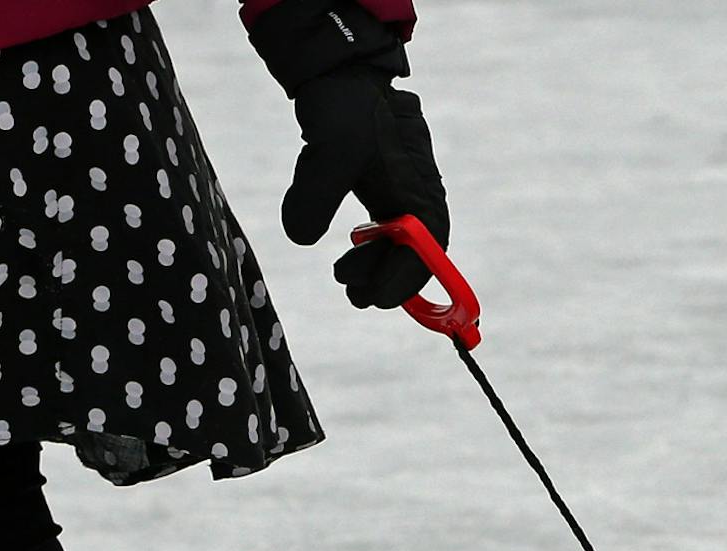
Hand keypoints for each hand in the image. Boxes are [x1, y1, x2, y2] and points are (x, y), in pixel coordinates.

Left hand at [280, 64, 449, 308]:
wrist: (342, 76)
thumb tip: (300, 237)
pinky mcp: (386, 190)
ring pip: (398, 247)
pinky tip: (348, 248)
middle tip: (350, 293)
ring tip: (342, 274)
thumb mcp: (328, 152)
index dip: (401, 282)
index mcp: (422, 194)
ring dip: (375, 266)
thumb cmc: (345, 111)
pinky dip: (370, 248)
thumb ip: (314, 197)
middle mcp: (420, 199)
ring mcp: (405, 195)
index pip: (425, 253)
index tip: (371, 298)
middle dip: (384, 280)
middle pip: (413, 256)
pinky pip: (387, 231)